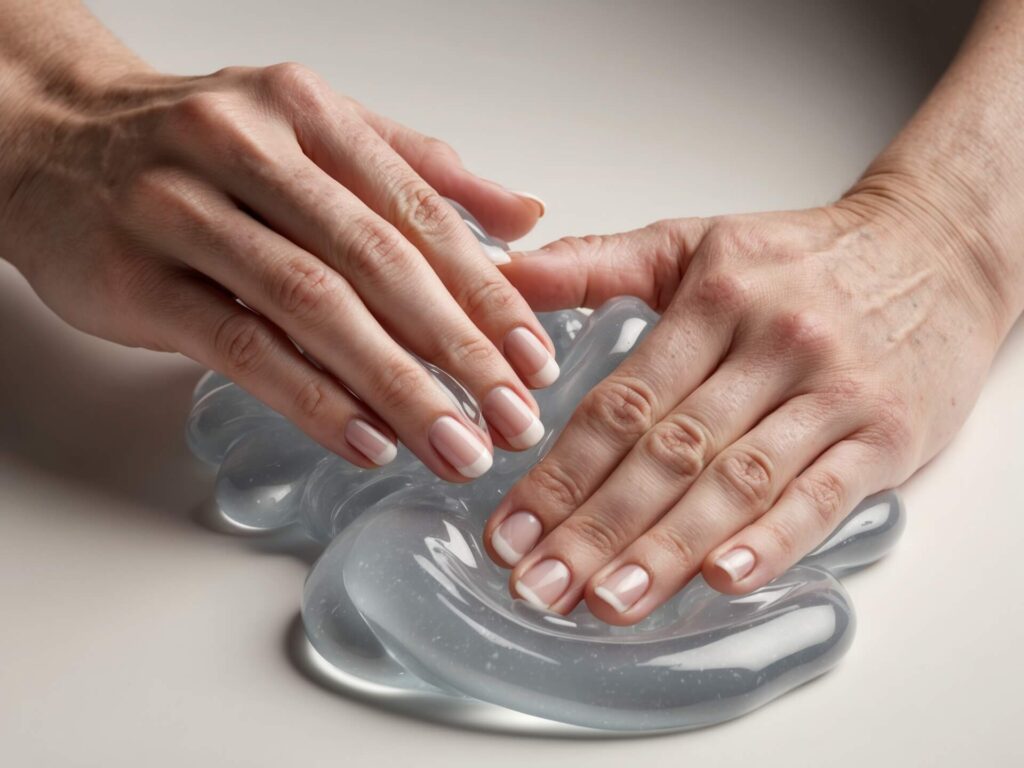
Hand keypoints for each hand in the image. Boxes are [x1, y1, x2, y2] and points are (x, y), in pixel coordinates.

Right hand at [0, 62, 554, 479]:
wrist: (44, 136)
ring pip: (313, 307)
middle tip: (511, 417)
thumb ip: (421, 169)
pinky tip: (366, 438)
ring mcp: (184, 209)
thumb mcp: (311, 129)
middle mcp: (248, 147)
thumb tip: (523, 215)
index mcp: (307, 112)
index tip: (535, 358)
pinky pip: (240, 345)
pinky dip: (312, 397)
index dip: (485, 291)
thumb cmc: (194, 143)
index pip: (418, 211)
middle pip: (376, 262)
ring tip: (454, 445)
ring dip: (396, 386)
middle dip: (457, 349)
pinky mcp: (137, 276)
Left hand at [484, 185, 1011, 622]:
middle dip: (594, 527)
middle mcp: (769, 346)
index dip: (559, 472)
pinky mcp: (885, 434)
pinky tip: (721, 580)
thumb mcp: (692, 242)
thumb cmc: (803, 257)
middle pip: (668, 451)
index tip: (510, 531)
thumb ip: (594, 263)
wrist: (936, 249)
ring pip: (737, 481)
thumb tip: (504, 276)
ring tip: (606, 602)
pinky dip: (773, 541)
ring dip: (667, 550)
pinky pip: (824, 495)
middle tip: (537, 584)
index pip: (622, 402)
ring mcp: (830, 393)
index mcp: (713, 300)